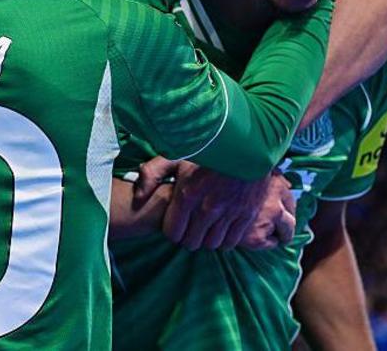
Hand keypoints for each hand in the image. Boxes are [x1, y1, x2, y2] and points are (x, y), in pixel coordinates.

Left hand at [137, 155, 285, 250]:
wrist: (248, 143)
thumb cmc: (208, 148)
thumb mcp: (175, 154)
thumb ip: (153, 173)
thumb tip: (138, 196)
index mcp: (187, 195)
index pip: (173, 232)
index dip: (171, 230)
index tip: (174, 223)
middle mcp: (208, 209)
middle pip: (192, 242)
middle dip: (187, 237)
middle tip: (189, 227)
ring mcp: (229, 213)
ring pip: (211, 244)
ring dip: (206, 239)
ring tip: (205, 228)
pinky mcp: (247, 215)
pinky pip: (232, 241)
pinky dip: (225, 239)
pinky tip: (221, 228)